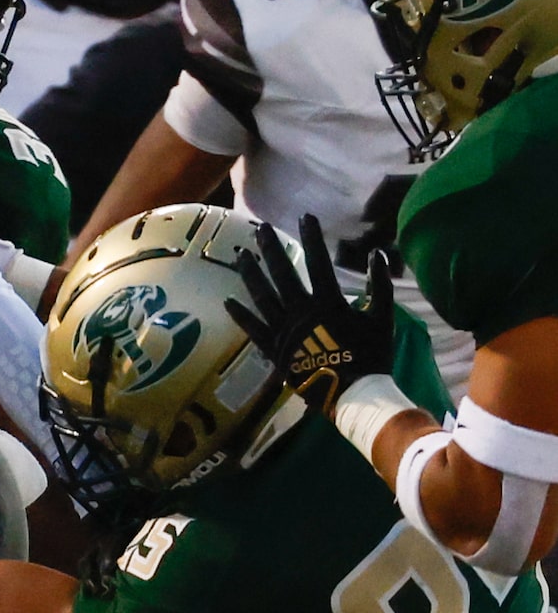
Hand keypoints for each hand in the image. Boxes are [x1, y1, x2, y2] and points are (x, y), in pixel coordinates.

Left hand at [225, 214, 393, 414]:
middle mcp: (301, 313)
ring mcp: (284, 331)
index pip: (317, 263)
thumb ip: (380, 286)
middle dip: (271, 249)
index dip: (311, 238)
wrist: (354, 394)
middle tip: (260, 228)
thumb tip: (378, 255)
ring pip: (261, 297)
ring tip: (240, 255)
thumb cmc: (372, 356)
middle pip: (281, 274)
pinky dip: (240, 315)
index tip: (305, 217)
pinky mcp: (274, 350)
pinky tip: (228, 300)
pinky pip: (253, 329)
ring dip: (250, 274)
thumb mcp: (383, 319)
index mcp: (328, 303)